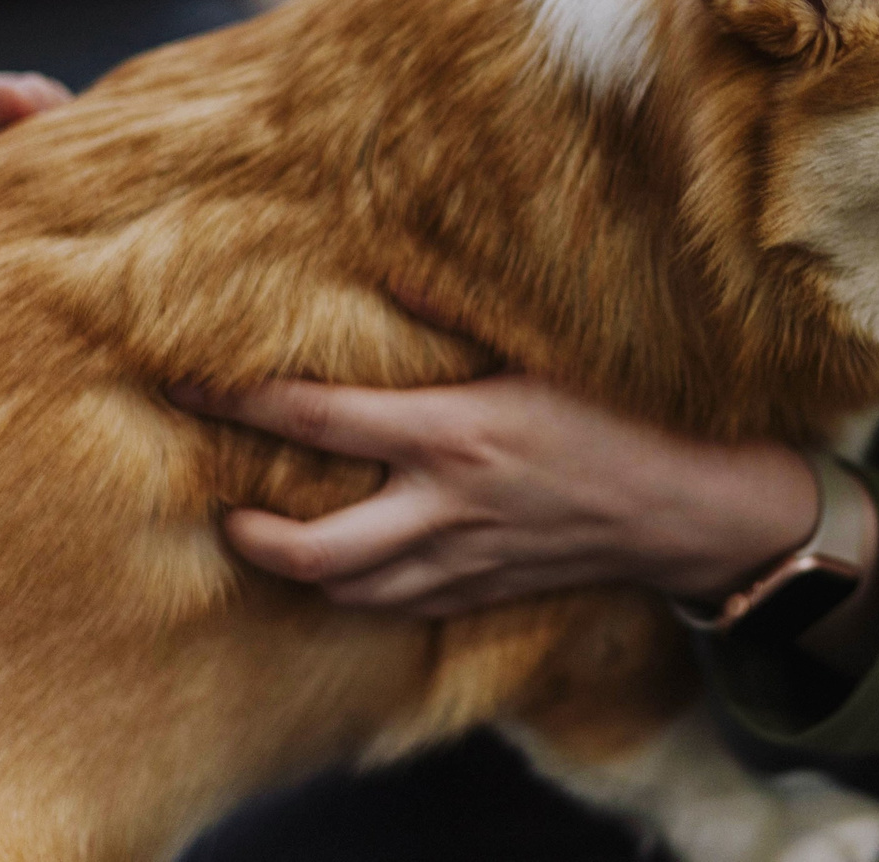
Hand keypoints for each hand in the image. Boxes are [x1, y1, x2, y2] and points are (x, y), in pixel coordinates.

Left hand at [176, 375, 822, 616]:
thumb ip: (454, 313)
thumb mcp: (543, 346)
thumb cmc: (625, 412)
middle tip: (221, 507)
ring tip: (272, 537)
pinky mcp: (486, 593)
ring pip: (350, 592)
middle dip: (252, 534)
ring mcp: (464, 562)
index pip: (315, 418)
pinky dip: (363, 592)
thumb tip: (382, 269)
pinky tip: (352, 567)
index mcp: (453, 435)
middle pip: (313, 550)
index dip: (239, 402)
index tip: (186, 384)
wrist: (691, 505)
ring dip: (301, 572)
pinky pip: (402, 608)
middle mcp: (446, 509)